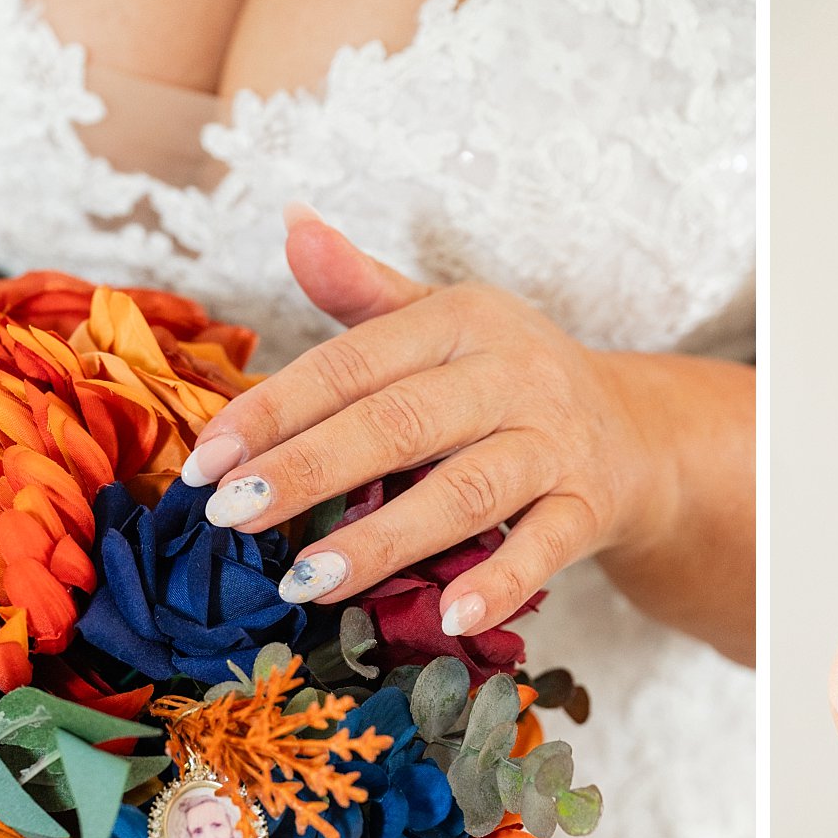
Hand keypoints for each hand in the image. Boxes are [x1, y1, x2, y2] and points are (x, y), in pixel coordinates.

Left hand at [182, 208, 673, 637]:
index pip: (352, 363)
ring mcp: (554, 443)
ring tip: (307, 583)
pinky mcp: (591, 505)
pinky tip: (453, 617)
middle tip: (231, 515)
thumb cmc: (507, 379)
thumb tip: (290, 221)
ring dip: (383, 539)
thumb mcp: (442, 321)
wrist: (632, 432)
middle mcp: (511, 374)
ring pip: (463, 491)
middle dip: (310, 470)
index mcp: (460, 321)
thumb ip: (362, 288)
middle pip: (399, 424)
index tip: (205, 460)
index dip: (274, 410)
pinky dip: (502, 582)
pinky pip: (545, 546)